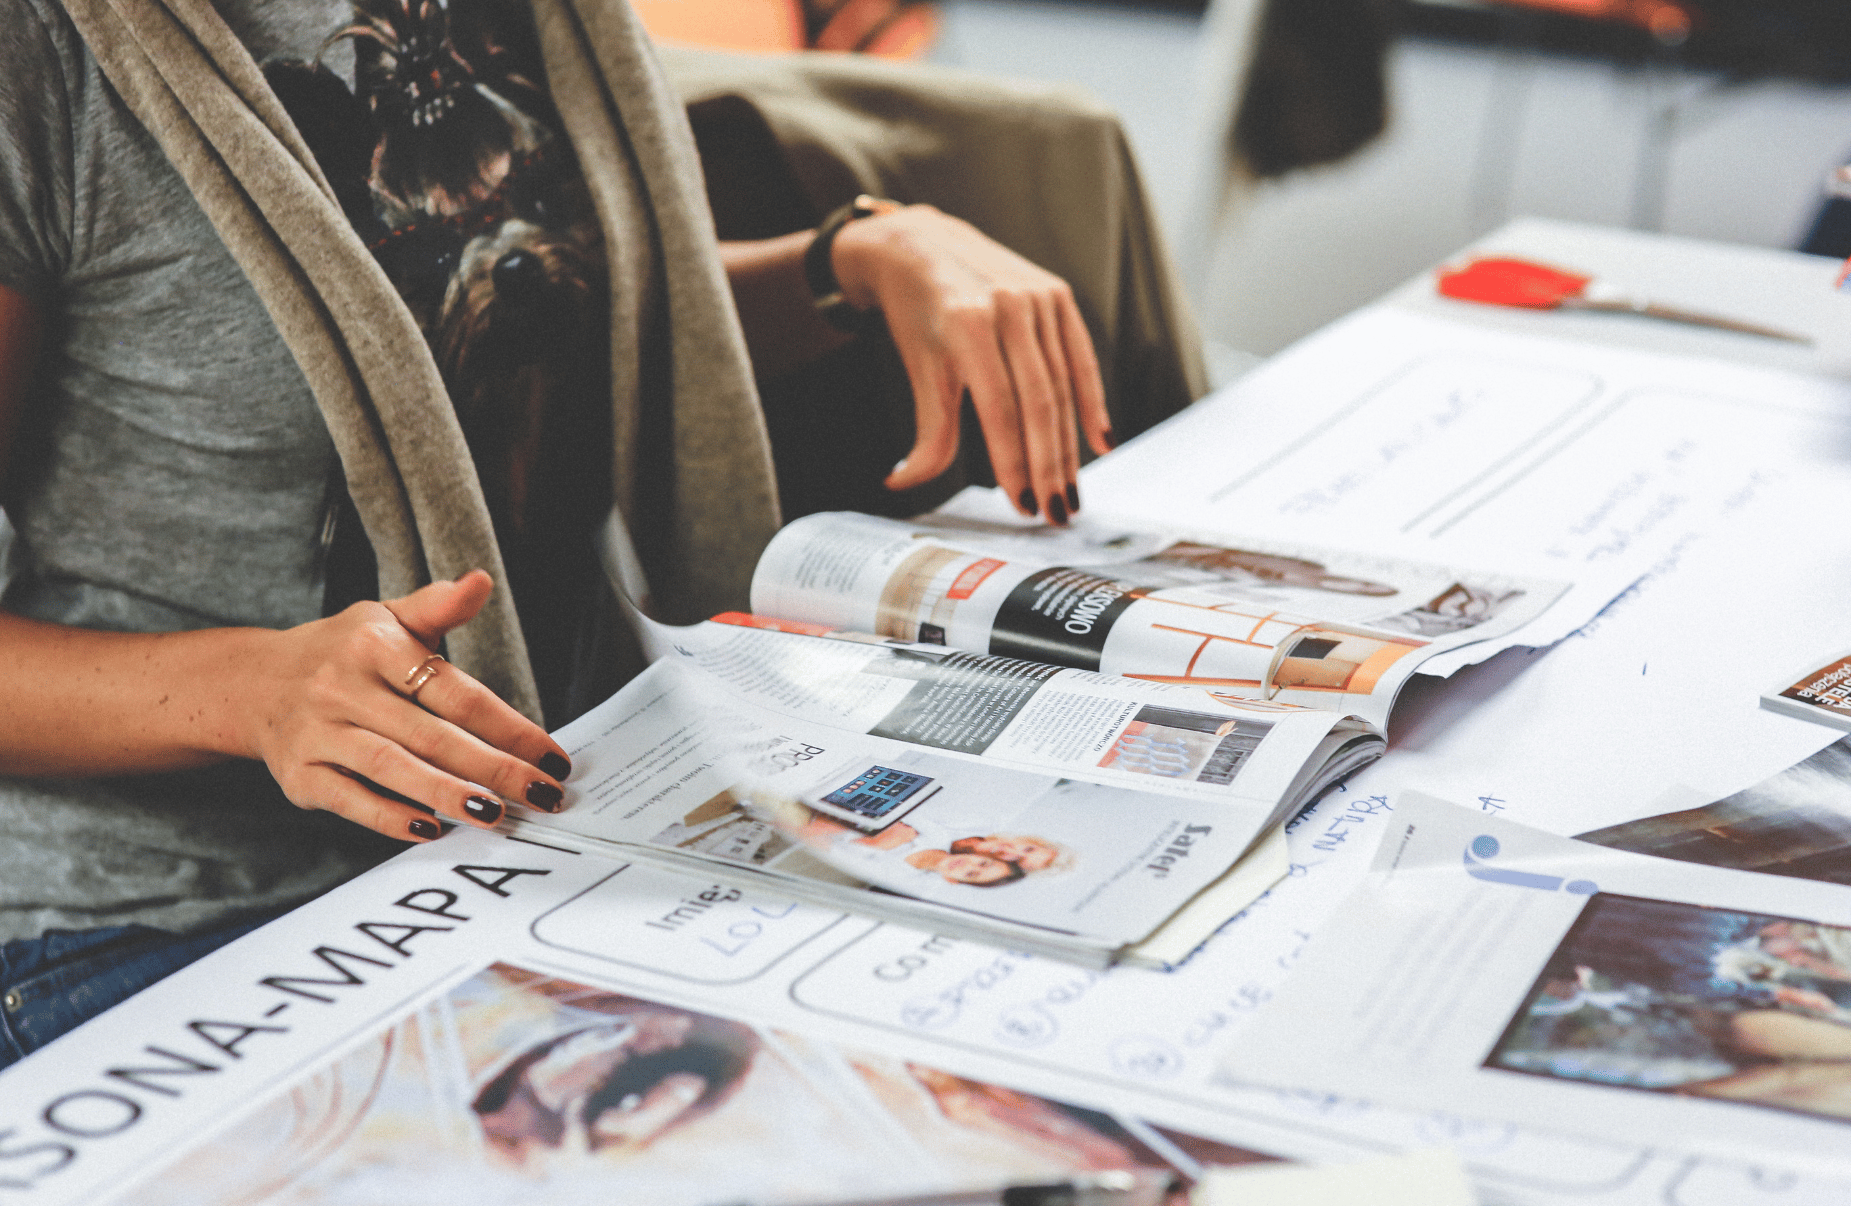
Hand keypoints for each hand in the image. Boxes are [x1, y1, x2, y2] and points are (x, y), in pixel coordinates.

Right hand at [238, 570, 570, 841]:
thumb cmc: (342, 652)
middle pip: (432, 735)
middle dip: (493, 769)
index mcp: (375, 646)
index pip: (456, 692)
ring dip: (447, 794)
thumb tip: (480, 582)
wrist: (254, 682)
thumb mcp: (387, 618)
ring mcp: (319, 733)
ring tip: (494, 815)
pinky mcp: (299, 774)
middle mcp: (344, 689)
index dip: (509, 727)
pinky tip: (431, 828)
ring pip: (391, 768)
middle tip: (540, 794)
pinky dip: (389, 817)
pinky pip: (350, 799)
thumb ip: (438, 607)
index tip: (550, 757)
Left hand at [831, 204, 1111, 522]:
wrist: (923, 246)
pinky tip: (1099, 441)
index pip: (1000, 408)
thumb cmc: (917, 313)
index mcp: (968, 323)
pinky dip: (1092, 402)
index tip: (1022, 504)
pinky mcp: (1058, 294)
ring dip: (1069, 446)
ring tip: (1070, 491)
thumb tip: (904, 482)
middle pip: (1038, 402)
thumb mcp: (919, 368)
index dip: (1014, 461)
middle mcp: (1008, 306)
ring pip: (1062, 386)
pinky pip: (1081, 358)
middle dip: (1048, 464)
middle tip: (1056, 512)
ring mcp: (1039, 298)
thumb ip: (926, 430)